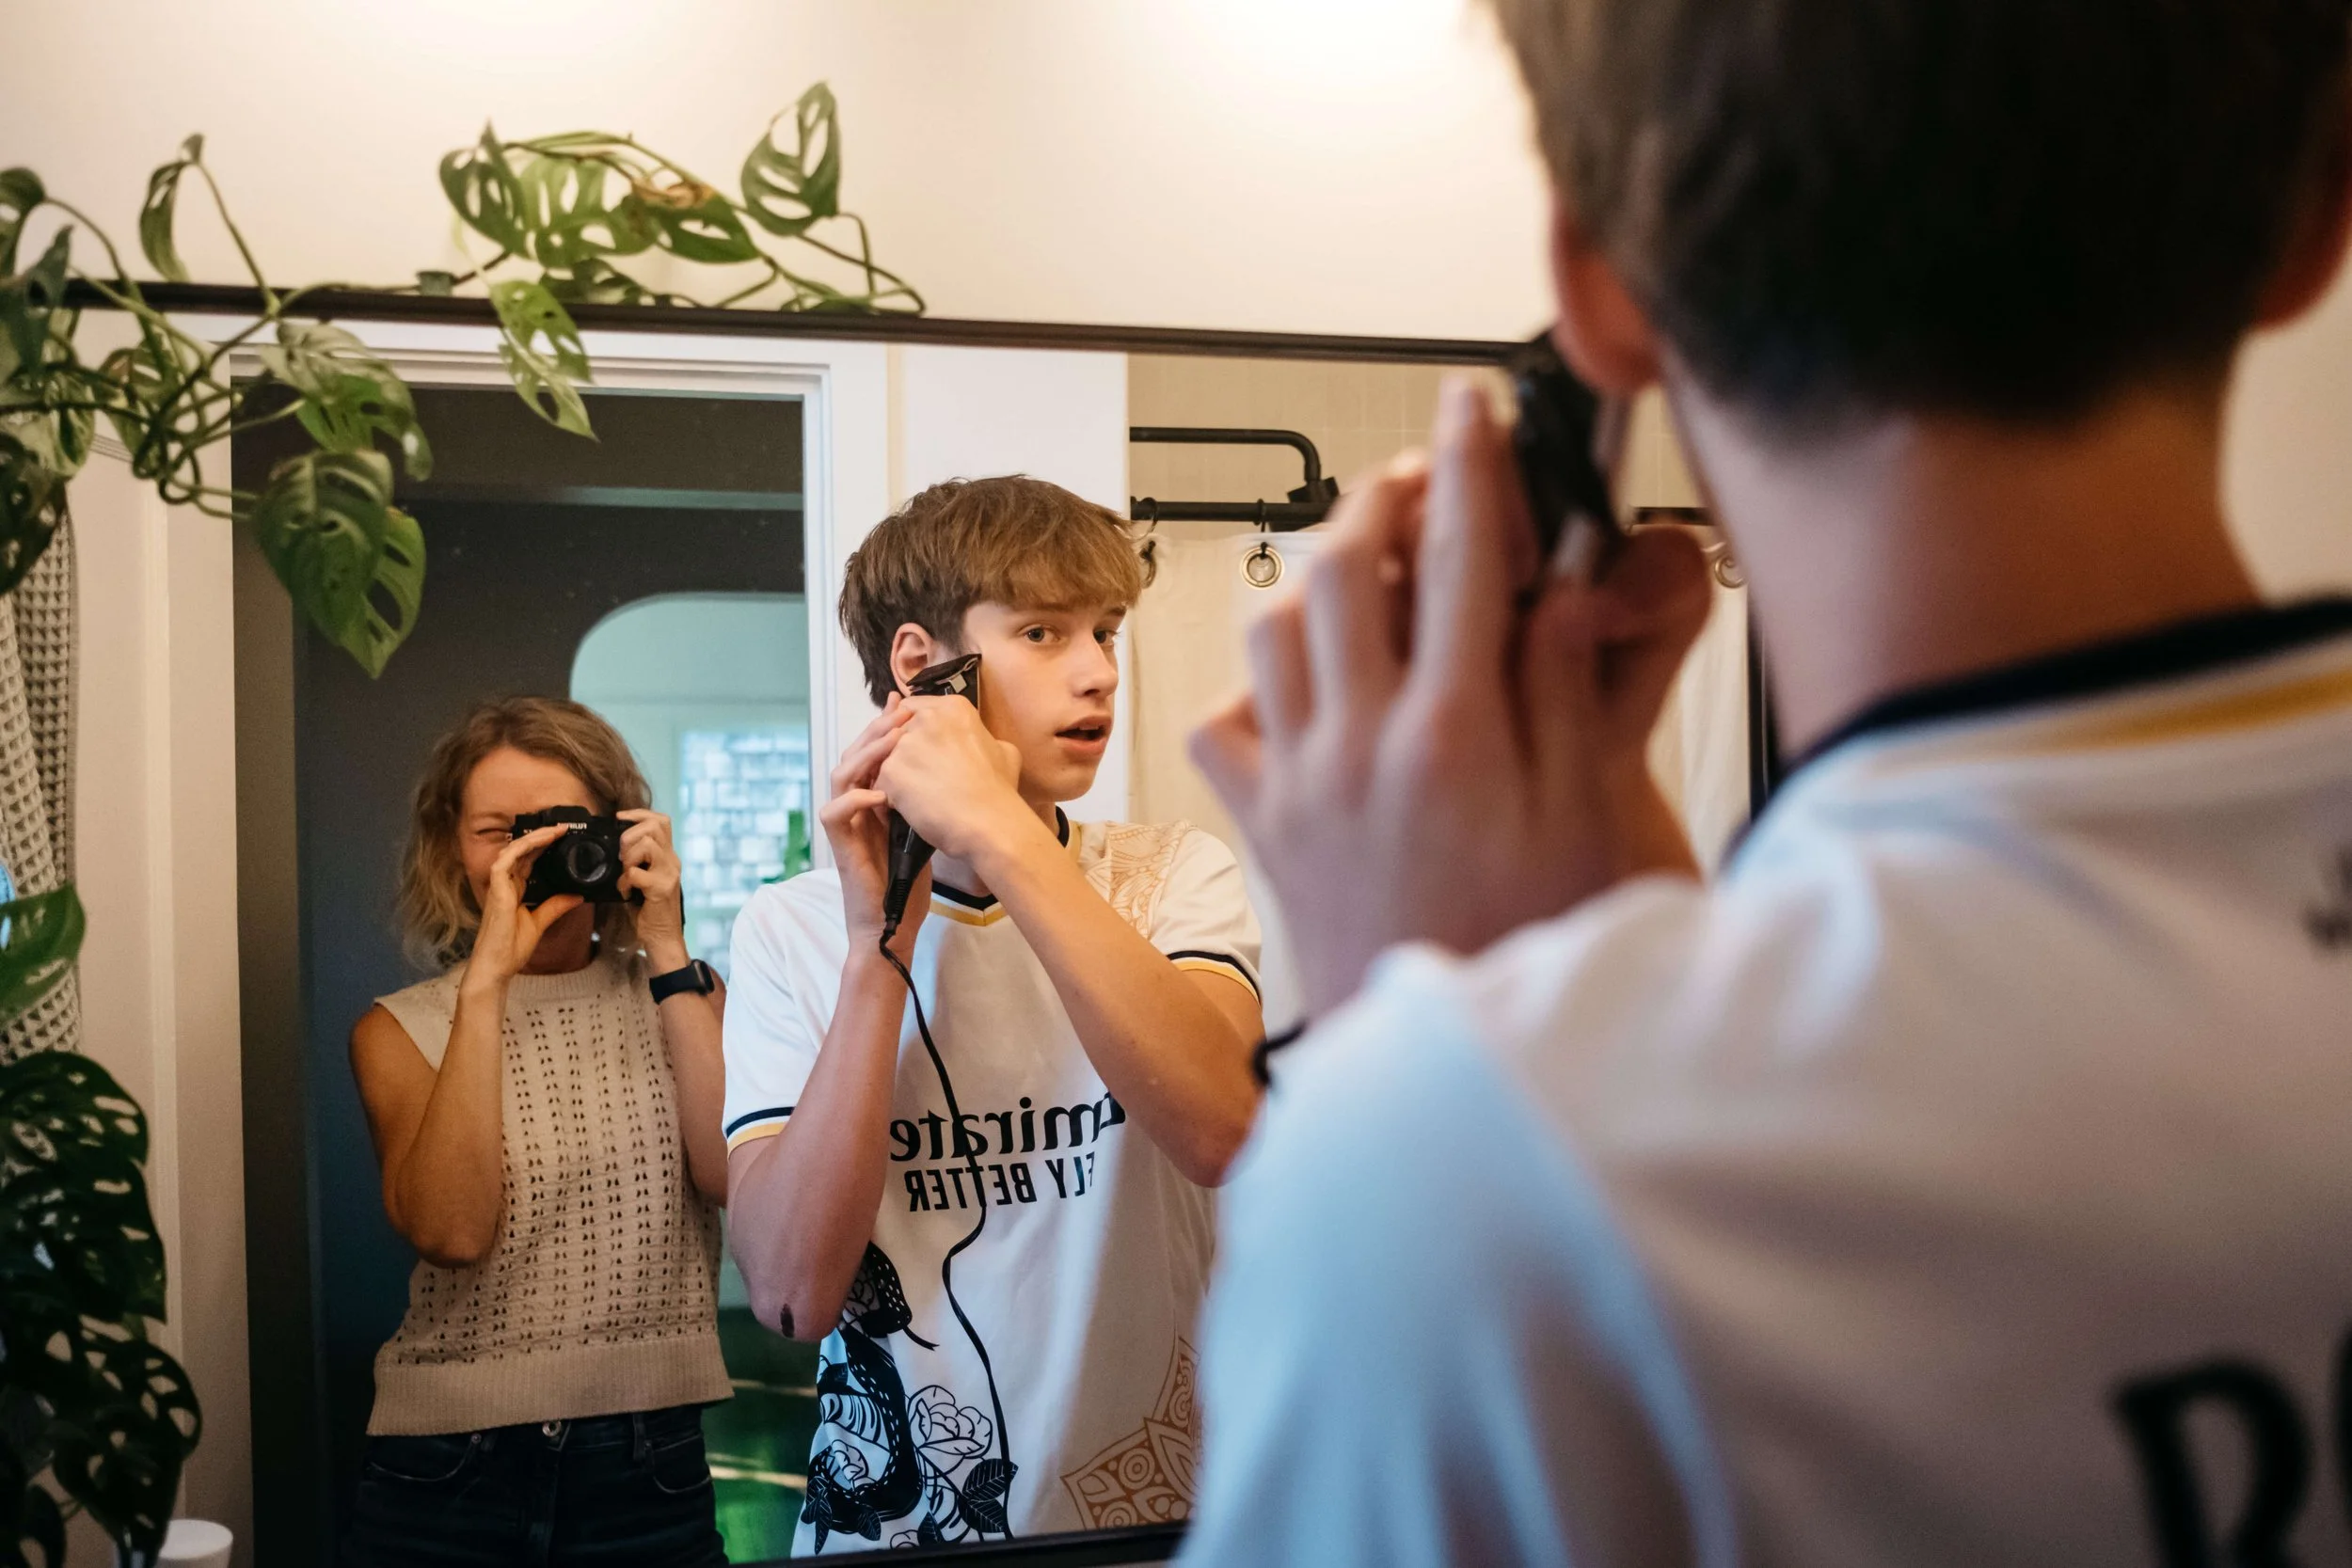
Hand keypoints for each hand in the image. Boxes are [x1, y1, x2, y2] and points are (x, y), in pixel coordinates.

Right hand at [467, 825, 585, 989]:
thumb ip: (557, 906)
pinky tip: (538, 841)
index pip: (529, 860)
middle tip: (564, 828)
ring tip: (555, 830)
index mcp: (514, 890)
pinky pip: (506, 861)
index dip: (544, 846)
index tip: (563, 838)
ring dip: (534, 838)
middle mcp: (505, 884)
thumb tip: (578, 895)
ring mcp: (498, 886)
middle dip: (541, 837)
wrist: (496, 966)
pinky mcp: (495, 890)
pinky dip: (521, 848)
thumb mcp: (541, 922)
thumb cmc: (511, 949)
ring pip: (513, 850)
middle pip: (522, 851)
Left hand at [618, 809, 688, 969]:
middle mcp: (672, 861)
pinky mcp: (661, 888)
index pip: (661, 820)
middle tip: (622, 855)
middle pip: (655, 825)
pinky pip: (635, 873)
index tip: (619, 818)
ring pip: (647, 843)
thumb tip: (615, 848)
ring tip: (624, 872)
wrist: (663, 938)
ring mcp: (669, 873)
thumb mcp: (645, 880)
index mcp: (668, 856)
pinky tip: (624, 893)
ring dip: (628, 856)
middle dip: (629, 835)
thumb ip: (638, 862)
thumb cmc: (649, 910)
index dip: (639, 813)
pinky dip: (624, 882)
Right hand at [822, 696, 932, 959]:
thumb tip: (951, 768)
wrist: (894, 922)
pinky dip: (855, 799)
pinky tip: (879, 792)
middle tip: (901, 711)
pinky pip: (834, 813)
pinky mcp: (840, 846)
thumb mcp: (923, 828)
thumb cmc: (910, 880)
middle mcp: (855, 806)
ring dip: (866, 754)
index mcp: (872, 799)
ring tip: (893, 739)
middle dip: (877, 730)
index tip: (906, 703)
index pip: (872, 753)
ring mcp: (845, 825)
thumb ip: (924, 799)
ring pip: (840, 775)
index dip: (885, 727)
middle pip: (854, 755)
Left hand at [873, 692, 1028, 864]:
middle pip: (897, 732)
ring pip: (887, 758)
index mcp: (953, 708)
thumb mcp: (1004, 751)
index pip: (914, 710)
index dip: (913, 732)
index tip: (919, 752)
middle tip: (914, 777)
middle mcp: (927, 718)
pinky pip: (881, 782)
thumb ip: (981, 737)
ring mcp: (907, 744)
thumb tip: (977, 741)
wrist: (989, 822)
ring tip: (910, 797)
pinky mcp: (892, 771)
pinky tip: (905, 810)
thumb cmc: (999, 790)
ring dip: (894, 776)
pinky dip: (890, 798)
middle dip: (900, 753)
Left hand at [1189, 377, 1711, 1017]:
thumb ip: (1565, 694)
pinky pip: (1224, 724)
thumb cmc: (1526, 958)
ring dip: (1315, 576)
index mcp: (1454, 736)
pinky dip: (1253, 682)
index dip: (1470, 463)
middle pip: (1345, 567)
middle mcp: (1359, 745)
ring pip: (1271, 627)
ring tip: (1365, 566)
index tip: (1469, 405)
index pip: (1458, 557)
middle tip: (1424, 481)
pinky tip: (1301, 680)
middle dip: (1383, 500)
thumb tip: (1559, 588)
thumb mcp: (1587, 822)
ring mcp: (1300, 783)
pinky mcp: (1266, 825)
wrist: (1437, 1075)